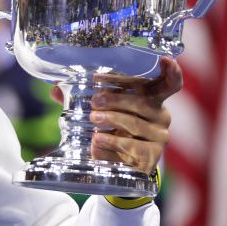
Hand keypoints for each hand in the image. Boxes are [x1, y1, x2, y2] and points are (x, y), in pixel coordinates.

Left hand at [51, 57, 183, 172]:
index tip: (164, 59)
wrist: (120, 166)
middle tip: (95, 101)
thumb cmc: (113, 130)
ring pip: (135, 124)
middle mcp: (160, 116)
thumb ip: (79, 99)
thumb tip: (55, 89)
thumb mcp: (100, 111)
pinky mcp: (151, 158)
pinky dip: (112, 143)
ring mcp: (158, 138)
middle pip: (142, 102)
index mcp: (152, 99)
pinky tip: (97, 141)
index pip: (169, 84)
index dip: (171, 72)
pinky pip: (132, 148)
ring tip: (93, 118)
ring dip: (112, 119)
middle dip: (117, 99)